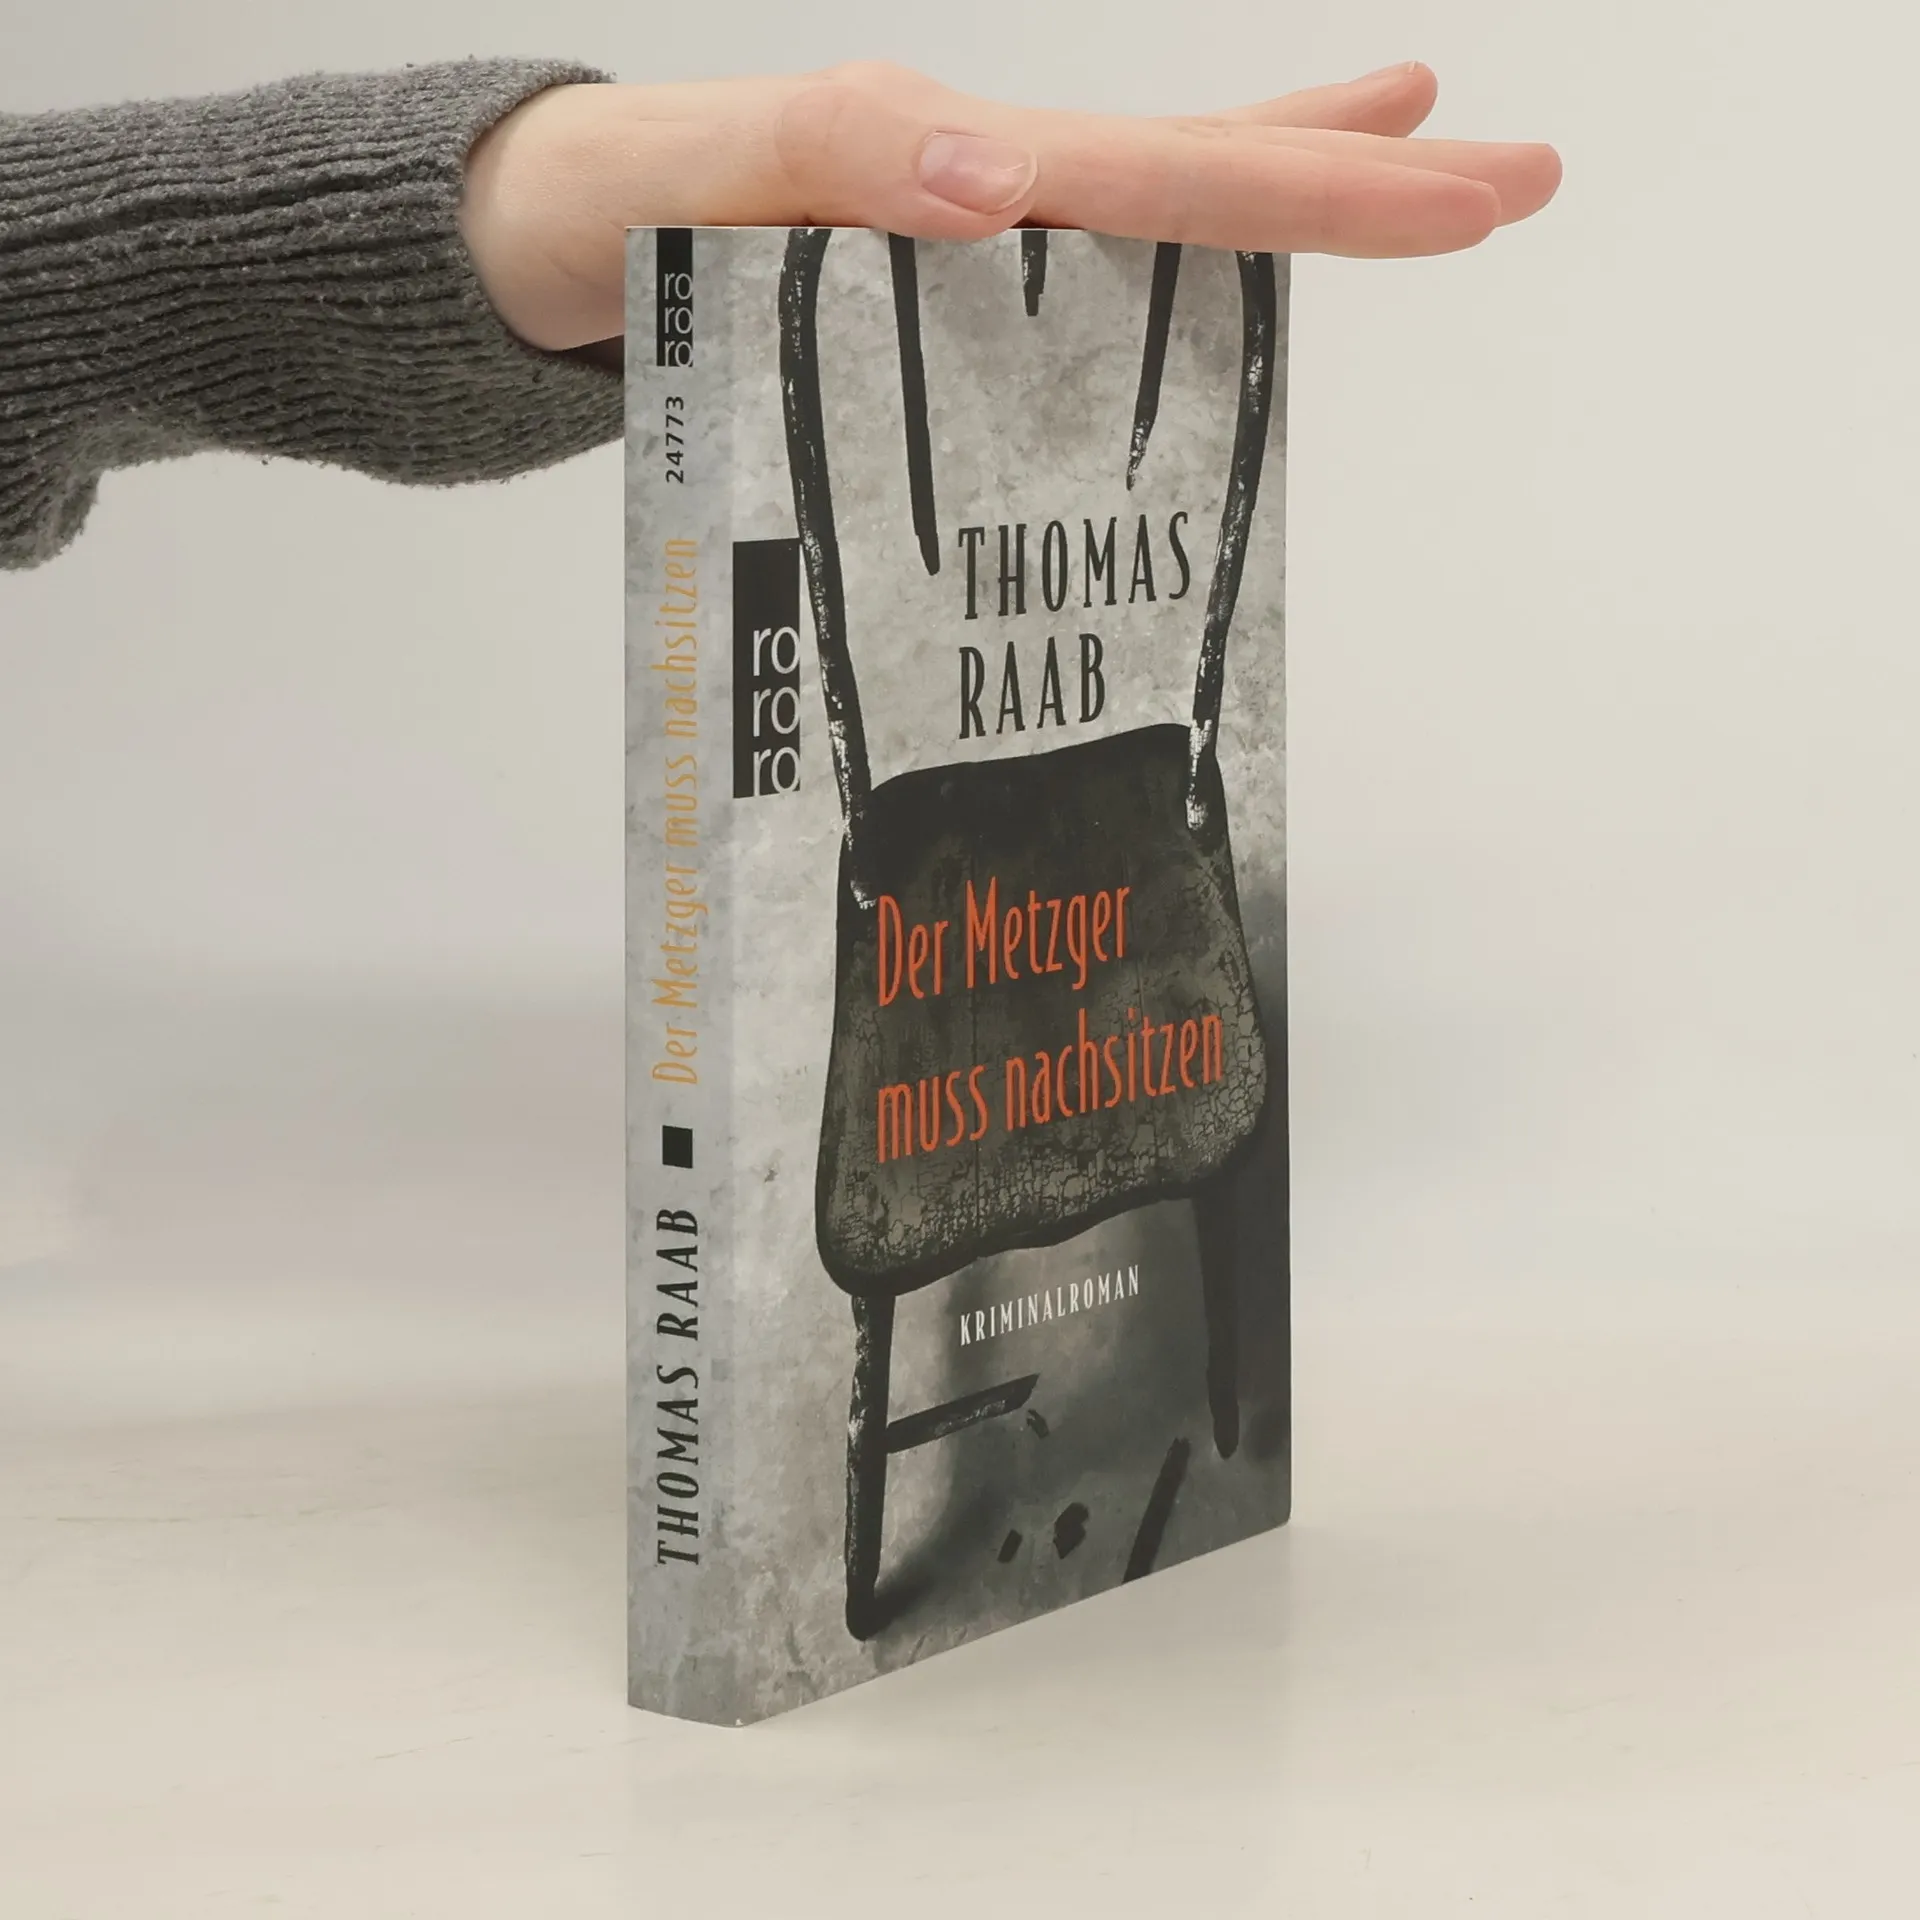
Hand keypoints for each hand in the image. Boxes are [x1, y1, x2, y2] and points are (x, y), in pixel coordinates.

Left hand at [460, 60, 1560, 354]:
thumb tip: (1006, 182)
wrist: (524, 256)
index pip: (1167, 179)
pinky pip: (1070, 299)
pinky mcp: (927, 308)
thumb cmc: (589, 220)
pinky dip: (1159, 296)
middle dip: (1358, 183)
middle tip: (1517, 176)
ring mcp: (962, 252)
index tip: (1459, 187)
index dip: (1318, 187)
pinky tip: (1210, 305)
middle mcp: (978, 201)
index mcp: (948, 168)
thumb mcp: (686, 178)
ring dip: (1288, 200)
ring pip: (1158, 225)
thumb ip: (829, 162)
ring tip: (1421, 163)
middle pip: (1201, 184)